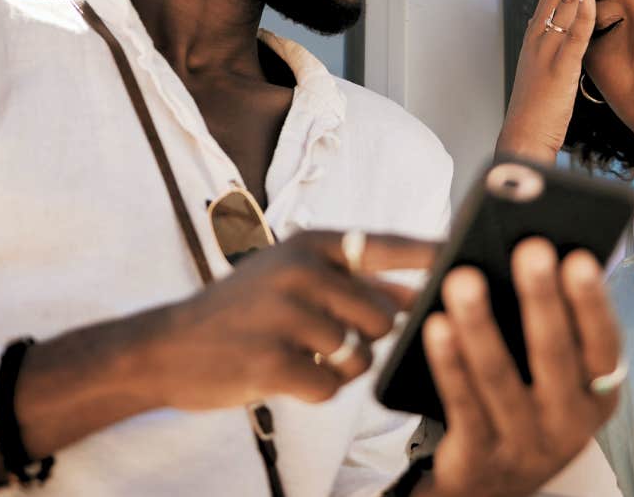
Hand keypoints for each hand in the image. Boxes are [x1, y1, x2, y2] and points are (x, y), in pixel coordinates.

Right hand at [142, 230, 435, 409]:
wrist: (165, 348)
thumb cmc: (240, 313)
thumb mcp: (290, 277)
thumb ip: (351, 281)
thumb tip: (417, 291)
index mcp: (309, 244)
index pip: (385, 245)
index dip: (430, 255)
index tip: (469, 257)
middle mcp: (300, 271)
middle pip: (382, 316)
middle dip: (364, 337)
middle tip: (321, 338)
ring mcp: (285, 314)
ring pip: (359, 354)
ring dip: (339, 366)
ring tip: (298, 353)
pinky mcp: (272, 360)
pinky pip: (331, 385)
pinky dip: (316, 389)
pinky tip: (285, 375)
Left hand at [417, 238, 621, 496]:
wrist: (493, 487)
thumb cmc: (527, 408)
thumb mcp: (557, 380)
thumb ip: (554, 329)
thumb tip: (532, 256)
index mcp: (598, 394)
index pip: (602, 345)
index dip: (591, 303)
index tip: (579, 258)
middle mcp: (568, 422)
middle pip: (554, 354)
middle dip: (541, 298)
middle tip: (530, 248)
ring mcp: (523, 444)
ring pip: (498, 376)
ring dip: (480, 324)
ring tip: (463, 279)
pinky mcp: (478, 457)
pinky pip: (460, 403)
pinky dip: (448, 362)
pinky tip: (435, 325)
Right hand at [496, 0, 601, 163]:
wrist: (522, 136)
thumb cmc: (536, 109)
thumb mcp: (546, 69)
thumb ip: (557, 46)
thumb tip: (571, 30)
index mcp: (536, 34)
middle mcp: (538, 35)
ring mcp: (547, 49)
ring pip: (565, 2)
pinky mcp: (560, 68)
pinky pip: (573, 34)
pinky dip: (580, 11)